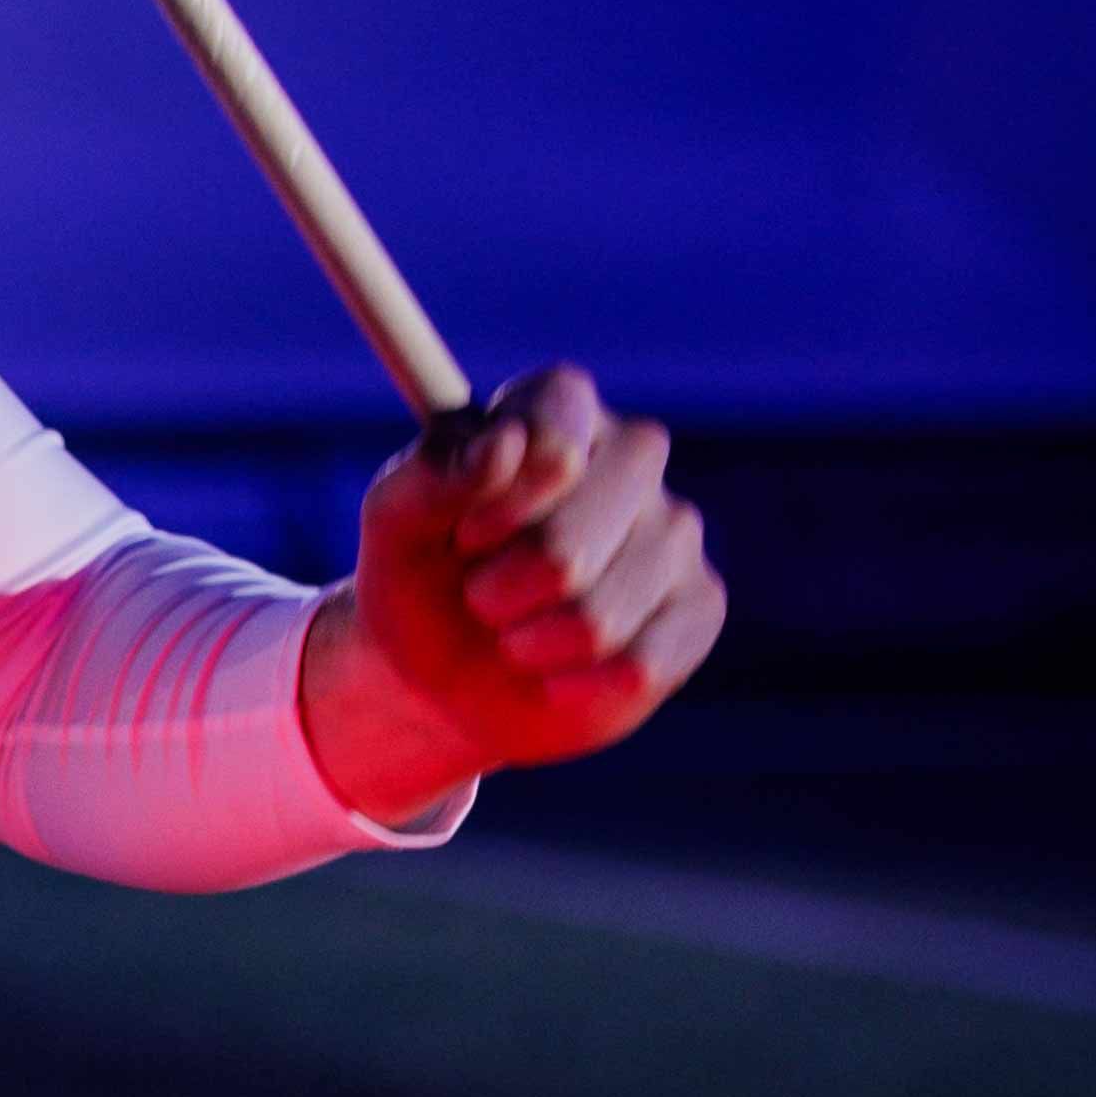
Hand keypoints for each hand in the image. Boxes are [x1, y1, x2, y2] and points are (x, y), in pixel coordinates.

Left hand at [299, 362, 724, 824]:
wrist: (445, 677)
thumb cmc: (420, 579)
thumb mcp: (395, 527)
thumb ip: (429, 477)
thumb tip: (505, 443)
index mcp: (556, 411)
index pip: (557, 423)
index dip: (505, 497)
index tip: (466, 536)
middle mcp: (629, 458)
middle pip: (570, 542)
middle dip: (501, 589)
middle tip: (478, 593)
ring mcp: (675, 529)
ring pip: (599, 615)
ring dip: (529, 643)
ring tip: (513, 631)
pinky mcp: (700, 604)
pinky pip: (640, 664)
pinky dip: (572, 685)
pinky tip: (556, 672)